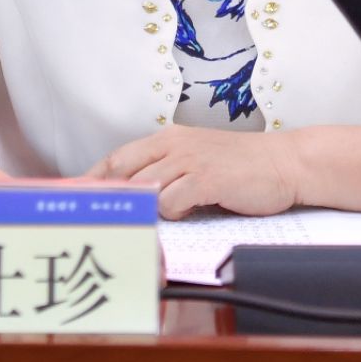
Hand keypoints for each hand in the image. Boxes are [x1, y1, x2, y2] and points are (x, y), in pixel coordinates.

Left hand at [87, 125, 302, 219]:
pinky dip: (172, 213)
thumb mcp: (199, 160)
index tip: (74, 198)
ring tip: (148, 223)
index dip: (93, 178)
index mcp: (169, 138)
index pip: (119, 157)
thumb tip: (135, 198)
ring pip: (144, 187)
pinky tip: (187, 213)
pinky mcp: (207, 178)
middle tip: (98, 219)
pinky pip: (172, 201)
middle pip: (123, 171)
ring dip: (142, 209)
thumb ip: (169, 173)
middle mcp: (175, 145)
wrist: (286, 163)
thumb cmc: (243, 167)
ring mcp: (190, 160)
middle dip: (106, 197)